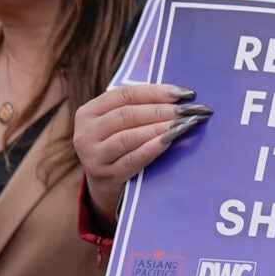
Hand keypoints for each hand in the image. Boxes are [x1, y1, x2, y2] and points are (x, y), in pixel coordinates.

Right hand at [74, 83, 197, 220]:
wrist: (104, 183)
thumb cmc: (117, 143)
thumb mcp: (117, 123)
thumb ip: (137, 106)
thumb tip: (176, 94)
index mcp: (88, 112)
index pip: (124, 94)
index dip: (155, 92)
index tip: (182, 93)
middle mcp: (86, 133)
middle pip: (128, 115)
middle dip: (162, 110)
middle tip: (188, 110)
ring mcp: (93, 156)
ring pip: (129, 136)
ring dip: (159, 128)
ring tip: (183, 124)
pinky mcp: (105, 175)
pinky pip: (131, 159)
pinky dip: (151, 149)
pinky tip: (169, 142)